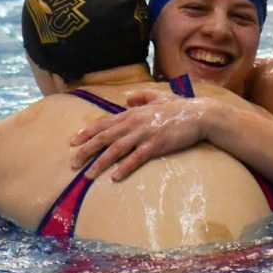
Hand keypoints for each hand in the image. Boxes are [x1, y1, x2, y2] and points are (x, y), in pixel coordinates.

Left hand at [70, 93, 208, 181]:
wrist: (200, 115)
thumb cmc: (180, 106)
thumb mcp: (158, 96)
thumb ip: (141, 96)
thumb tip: (127, 98)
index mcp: (133, 113)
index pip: (104, 123)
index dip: (88, 132)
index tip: (73, 141)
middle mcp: (134, 123)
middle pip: (105, 137)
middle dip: (87, 150)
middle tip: (72, 163)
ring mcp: (144, 134)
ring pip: (116, 149)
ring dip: (100, 163)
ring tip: (88, 175)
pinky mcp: (156, 145)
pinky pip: (136, 158)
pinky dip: (124, 167)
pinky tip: (115, 177)